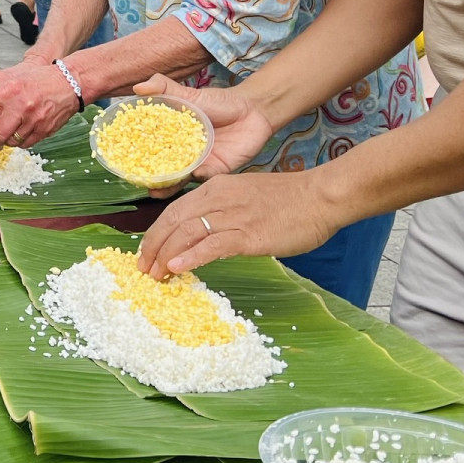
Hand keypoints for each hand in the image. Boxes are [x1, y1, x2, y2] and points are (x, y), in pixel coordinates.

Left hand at [0, 62, 80, 147]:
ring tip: (7, 131)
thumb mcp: (2, 76)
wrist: (65, 82)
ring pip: (10, 141)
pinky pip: (25, 144)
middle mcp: (19, 105)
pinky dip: (19, 141)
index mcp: (6, 89)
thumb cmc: (32, 79)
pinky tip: (21, 130)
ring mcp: (33, 119)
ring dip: (5, 140)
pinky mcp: (44, 130)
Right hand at [130, 75, 276, 180]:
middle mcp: (183, 152)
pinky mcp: (217, 170)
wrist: (253, 110)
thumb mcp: (191, 94)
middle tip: (139, 182)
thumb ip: (165, 88)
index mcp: (172, 136)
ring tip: (156, 191)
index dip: (137, 155)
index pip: (151, 148)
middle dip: (151, 178)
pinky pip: (205, 176)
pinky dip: (198, 175)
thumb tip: (137, 87)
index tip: (122, 161)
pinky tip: (191, 173)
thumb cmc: (221, 102)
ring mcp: (199, 162)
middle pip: (163, 168)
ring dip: (169, 185)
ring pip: (180, 178)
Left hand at [135, 169, 346, 279]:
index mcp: (216, 188)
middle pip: (174, 221)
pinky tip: (177, 267)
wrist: (320, 198)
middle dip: (153, 246)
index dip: (157, 232)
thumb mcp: (245, 196)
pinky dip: (190, 257)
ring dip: (166, 255)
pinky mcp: (248, 234)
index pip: (175, 210)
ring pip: (187, 233)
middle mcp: (218, 198)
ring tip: (155, 274)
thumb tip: (205, 233)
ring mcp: (233, 215)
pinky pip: (212, 245)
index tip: (147, 251)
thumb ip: (223, 210)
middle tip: (143, 268)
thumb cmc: (288, 200)